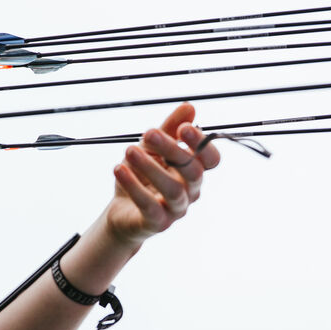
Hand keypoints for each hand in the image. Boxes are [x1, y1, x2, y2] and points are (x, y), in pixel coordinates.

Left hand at [104, 103, 219, 245]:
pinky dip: (134, 187)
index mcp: (193, 171)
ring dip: (150, 167)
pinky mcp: (158, 222)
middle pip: (192, 171)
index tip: (184, 127)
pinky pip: (150, 206)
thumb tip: (189, 106)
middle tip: (148, 133)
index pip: (211, 159)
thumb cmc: (142, 175)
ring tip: (129, 151)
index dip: (201, 144)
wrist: (122, 210)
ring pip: (172, 189)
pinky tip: (119, 169)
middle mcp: (190, 191)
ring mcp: (176, 209)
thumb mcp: (151, 148)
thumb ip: (169, 129)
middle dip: (172, 150)